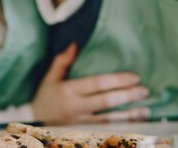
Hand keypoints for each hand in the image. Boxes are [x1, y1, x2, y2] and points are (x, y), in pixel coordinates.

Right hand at [31, 43, 149, 123]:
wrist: (32, 124)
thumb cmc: (44, 98)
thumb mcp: (50, 78)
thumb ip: (62, 61)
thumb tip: (75, 44)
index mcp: (69, 90)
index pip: (97, 83)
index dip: (117, 80)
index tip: (134, 77)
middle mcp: (76, 107)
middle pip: (106, 102)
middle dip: (127, 96)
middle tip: (144, 91)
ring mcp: (80, 123)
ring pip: (108, 120)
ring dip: (129, 116)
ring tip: (145, 110)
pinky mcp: (83, 134)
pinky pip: (105, 130)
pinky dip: (121, 127)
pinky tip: (134, 123)